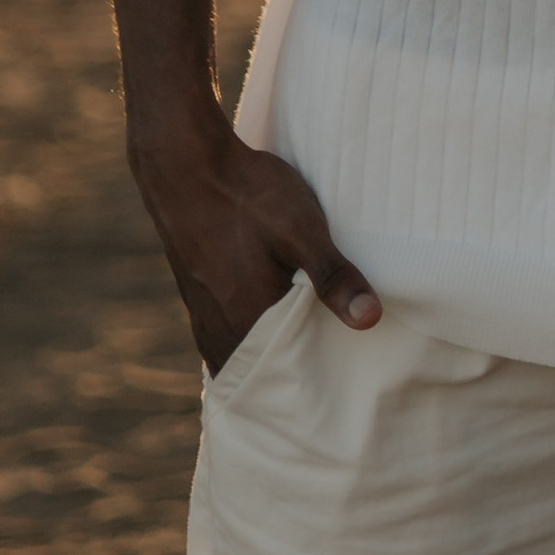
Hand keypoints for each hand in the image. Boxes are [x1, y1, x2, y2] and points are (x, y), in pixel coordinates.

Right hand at [129, 106, 379, 373]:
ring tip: (306, 354)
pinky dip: (250, 338)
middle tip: (331, 378)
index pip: (285, 378)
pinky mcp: (196, 293)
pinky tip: (270, 323)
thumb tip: (370, 320)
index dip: (313, 384)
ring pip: (241, 353)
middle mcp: (219, 329)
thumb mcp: (300, 229)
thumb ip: (333, 276)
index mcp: (246, 323)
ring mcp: (202, 313)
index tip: (340, 391)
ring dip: (270, 356)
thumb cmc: (245, 195)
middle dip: (292, 376)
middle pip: (262, 371)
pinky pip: (226, 334)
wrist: (184, 163)